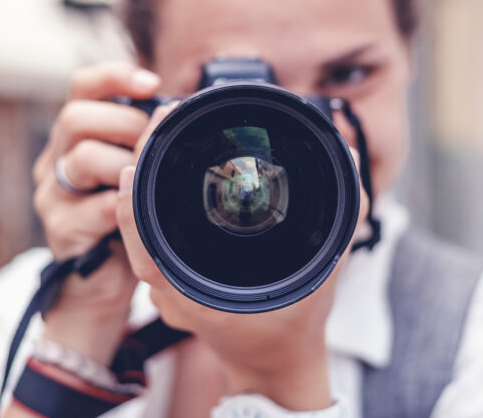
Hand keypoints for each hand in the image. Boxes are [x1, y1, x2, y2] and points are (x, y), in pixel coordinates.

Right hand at [30, 62, 161, 364]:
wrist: (98, 283)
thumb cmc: (123, 220)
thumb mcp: (134, 173)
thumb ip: (144, 143)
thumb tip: (182, 112)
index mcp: (75, 138)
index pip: (82, 87)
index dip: (114, 76)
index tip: (152, 83)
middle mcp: (55, 160)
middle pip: (76, 117)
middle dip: (124, 125)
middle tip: (150, 146)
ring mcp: (52, 195)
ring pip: (83, 158)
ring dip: (125, 166)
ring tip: (143, 184)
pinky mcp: (60, 229)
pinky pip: (94, 207)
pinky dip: (121, 207)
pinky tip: (134, 214)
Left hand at [114, 105, 370, 410]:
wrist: (274, 362)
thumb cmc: (294, 324)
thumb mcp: (325, 270)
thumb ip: (342, 217)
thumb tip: (350, 160)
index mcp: (195, 291)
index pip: (146, 245)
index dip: (132, 206)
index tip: (135, 164)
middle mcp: (172, 289)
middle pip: (137, 225)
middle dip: (144, 169)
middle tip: (158, 120)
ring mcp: (166, 285)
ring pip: (140, 227)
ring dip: (146, 179)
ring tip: (160, 130)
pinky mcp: (171, 275)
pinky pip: (151, 233)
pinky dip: (153, 197)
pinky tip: (165, 164)